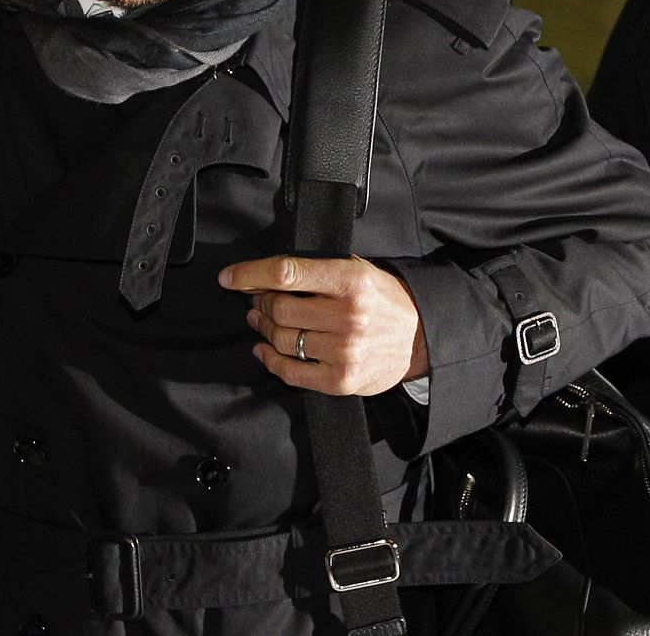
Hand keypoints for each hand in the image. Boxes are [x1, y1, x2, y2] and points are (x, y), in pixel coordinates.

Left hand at [219, 254, 428, 395]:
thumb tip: (261, 276)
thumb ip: (314, 270)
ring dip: (262, 329)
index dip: (249, 274)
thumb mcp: (356, 269)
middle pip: (279, 309)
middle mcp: (347, 316)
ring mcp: (344, 351)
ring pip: (281, 339)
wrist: (420, 337)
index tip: (228, 277)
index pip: (286, 273)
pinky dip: (269, 359)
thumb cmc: (381, 298)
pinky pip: (290, 372)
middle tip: (256, 301)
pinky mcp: (341, 381)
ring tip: (261, 321)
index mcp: (350, 280)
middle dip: (259, 303)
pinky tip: (263, 349)